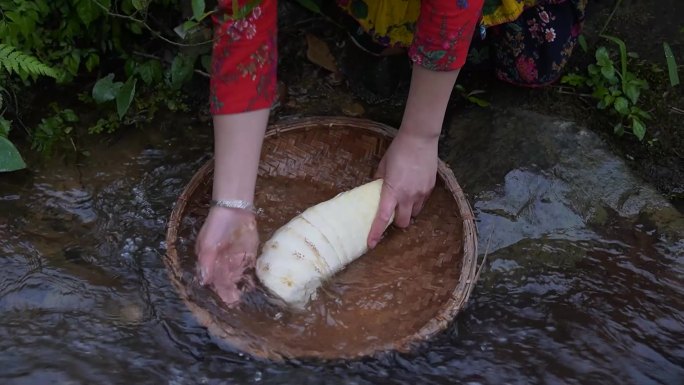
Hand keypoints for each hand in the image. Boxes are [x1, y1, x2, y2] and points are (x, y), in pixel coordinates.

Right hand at [195, 206, 259, 306]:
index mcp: (210, 263)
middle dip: (229, 292)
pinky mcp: (249, 256)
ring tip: (242, 297)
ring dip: (240, 288)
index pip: (214, 280)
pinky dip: (251, 277)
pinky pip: (250, 269)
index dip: (218, 290)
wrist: (233, 210)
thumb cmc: (215, 227)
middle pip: (226, 282)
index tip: (223, 300)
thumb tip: (204, 281)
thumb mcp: (207, 244)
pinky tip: (252, 286)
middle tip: (234, 302)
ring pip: (238, 278)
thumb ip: (206, 262)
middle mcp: (223, 264)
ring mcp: (236, 261)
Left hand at [367, 130, 438, 247]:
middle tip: (393, 212)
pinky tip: (414, 188)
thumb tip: (376, 188)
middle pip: (403, 223)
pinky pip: (423, 202)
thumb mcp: (383, 166)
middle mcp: (408, 196)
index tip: (371, 243)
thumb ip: (379, 180)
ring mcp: (421, 193)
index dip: (376, 232)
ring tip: (405, 198)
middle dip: (398, 222)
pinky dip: (417, 201)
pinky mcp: (430, 188)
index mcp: (392, 191)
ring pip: (415, 214)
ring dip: (408, 211)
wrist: (419, 139)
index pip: (383, 217)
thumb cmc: (398, 150)